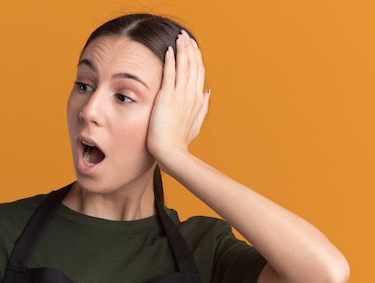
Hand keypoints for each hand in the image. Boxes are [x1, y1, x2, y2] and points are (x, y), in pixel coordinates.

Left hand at [147, 30, 210, 170]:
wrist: (170, 152)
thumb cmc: (179, 141)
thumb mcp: (195, 123)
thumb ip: (202, 107)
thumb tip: (208, 93)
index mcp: (197, 99)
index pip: (199, 73)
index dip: (197, 58)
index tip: (193, 47)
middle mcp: (191, 95)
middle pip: (194, 66)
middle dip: (190, 49)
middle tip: (186, 36)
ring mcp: (180, 96)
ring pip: (184, 66)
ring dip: (182, 50)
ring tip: (179, 38)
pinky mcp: (167, 98)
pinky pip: (170, 74)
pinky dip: (171, 61)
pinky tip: (169, 50)